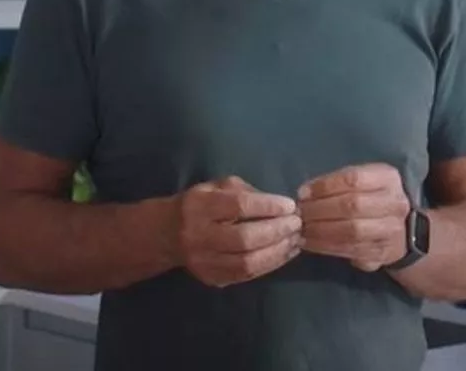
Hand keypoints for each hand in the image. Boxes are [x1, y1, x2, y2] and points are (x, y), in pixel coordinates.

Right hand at [174, 176, 301, 287]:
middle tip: (297, 224)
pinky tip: (284, 253)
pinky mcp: (211, 278)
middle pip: (244, 238)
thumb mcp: (218, 187)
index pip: (238, 206)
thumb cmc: (200, 204)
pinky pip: (246, 275)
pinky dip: (270, 264)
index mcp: (200, 206)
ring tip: (295, 240)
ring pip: (247, 262)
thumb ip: (245, 192)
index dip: (267, 206)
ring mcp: (204, 261)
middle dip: (276, 231)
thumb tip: (279, 204)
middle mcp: (199, 235)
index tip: (290, 205)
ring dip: (278, 251)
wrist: (168, 234)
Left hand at [297, 163, 411, 271]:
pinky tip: (310, 243)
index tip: (303, 193)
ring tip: (302, 229)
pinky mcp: (382, 253)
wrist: (403, 229)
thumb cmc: (373, 198)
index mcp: (388, 179)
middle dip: (320, 209)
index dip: (325, 186)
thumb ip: (336, 183)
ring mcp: (391, 231)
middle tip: (299, 214)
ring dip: (320, 231)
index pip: (354, 179)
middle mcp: (395, 204)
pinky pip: (351, 250)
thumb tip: (305, 193)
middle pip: (353, 205)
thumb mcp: (363, 181)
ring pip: (352, 231)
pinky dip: (326, 247)